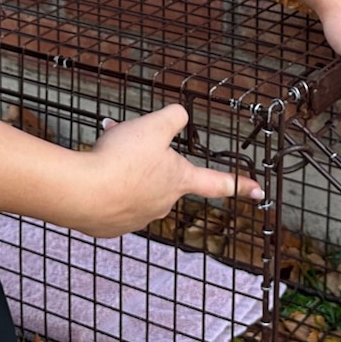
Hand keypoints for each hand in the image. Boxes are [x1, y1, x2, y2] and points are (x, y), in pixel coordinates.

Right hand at [74, 105, 260, 237]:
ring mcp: (137, 218)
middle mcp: (163, 203)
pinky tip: (91, 174)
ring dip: (121, 167)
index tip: (258, 191)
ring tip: (102, 152)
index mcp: (179, 180)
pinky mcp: (111, 226)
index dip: (239, 183)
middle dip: (144, 155)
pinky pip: (111, 200)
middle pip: (160, 173)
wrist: (82, 192)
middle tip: (123, 136)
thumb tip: (179, 115)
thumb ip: (174, 116)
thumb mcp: (153, 125)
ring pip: (133, 185)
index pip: (217, 182)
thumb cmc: (121, 160)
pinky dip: (103, 185)